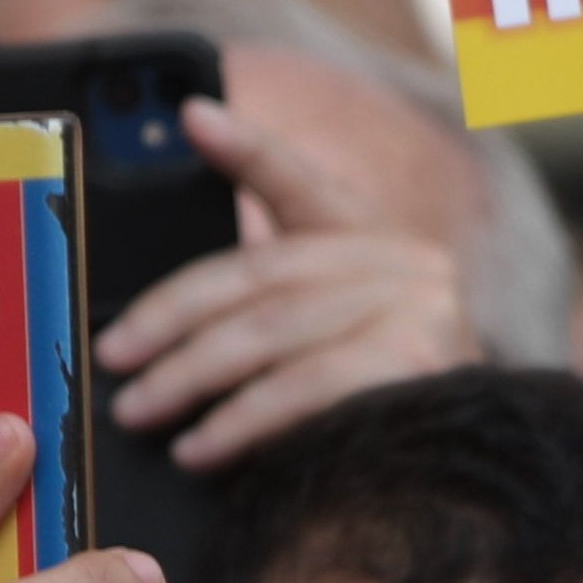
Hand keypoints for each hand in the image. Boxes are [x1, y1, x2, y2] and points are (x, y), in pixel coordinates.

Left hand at [97, 95, 482, 465]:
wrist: (468, 466)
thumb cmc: (378, 400)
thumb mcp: (325, 336)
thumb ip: (264, 298)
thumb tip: (163, 302)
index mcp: (374, 238)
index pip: (301, 181)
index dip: (247, 146)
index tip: (191, 115)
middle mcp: (404, 261)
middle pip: (260, 274)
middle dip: (172, 319)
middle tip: (114, 356)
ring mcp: (417, 310)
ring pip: (272, 332)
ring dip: (191, 376)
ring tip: (139, 410)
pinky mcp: (418, 367)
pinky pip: (306, 387)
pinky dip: (242, 420)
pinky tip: (200, 447)